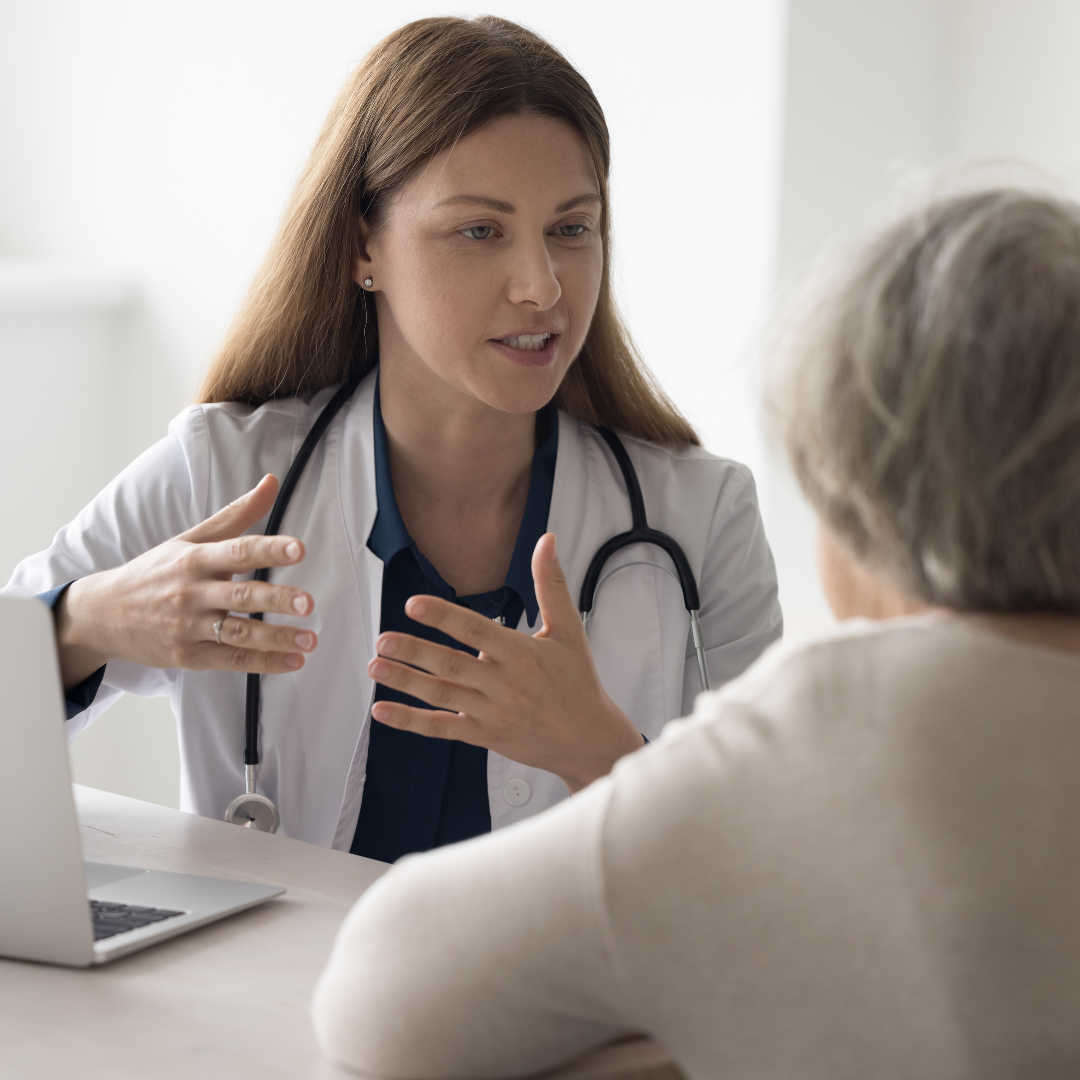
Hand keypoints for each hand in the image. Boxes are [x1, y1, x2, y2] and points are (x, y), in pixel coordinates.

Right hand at [55, 475, 317, 689]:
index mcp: (195, 559)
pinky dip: (264, 663)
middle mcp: (192, 593)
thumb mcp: (191, 538)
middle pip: (239, 596)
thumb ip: (237, 514)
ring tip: (310, 638)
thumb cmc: (155, 572)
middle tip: (307, 602)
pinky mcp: (189, 656)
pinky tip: (293, 660)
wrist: (102, 614)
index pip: (237, 551)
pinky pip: (232, 660)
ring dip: (276, 638)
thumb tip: (273, 481)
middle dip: (275, 599)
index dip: (268, 549)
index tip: (298, 548)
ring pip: (239, 633)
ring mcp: (189, 627)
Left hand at [366, 533, 643, 792]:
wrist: (588, 739)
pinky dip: (411, 721)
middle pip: (451, 665)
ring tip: (375, 665)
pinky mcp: (484, 736)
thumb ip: (551, 584)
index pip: (476, 631)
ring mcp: (492, 712)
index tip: (413, 604)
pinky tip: (383, 710)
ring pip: (441, 695)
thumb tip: (546, 539)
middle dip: (414, 652)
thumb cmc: (578, 680)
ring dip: (405, 681)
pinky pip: (442, 728)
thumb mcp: (568, 630)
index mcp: (521, 654)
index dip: (443, 617)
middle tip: (382, 639)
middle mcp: (503, 684)